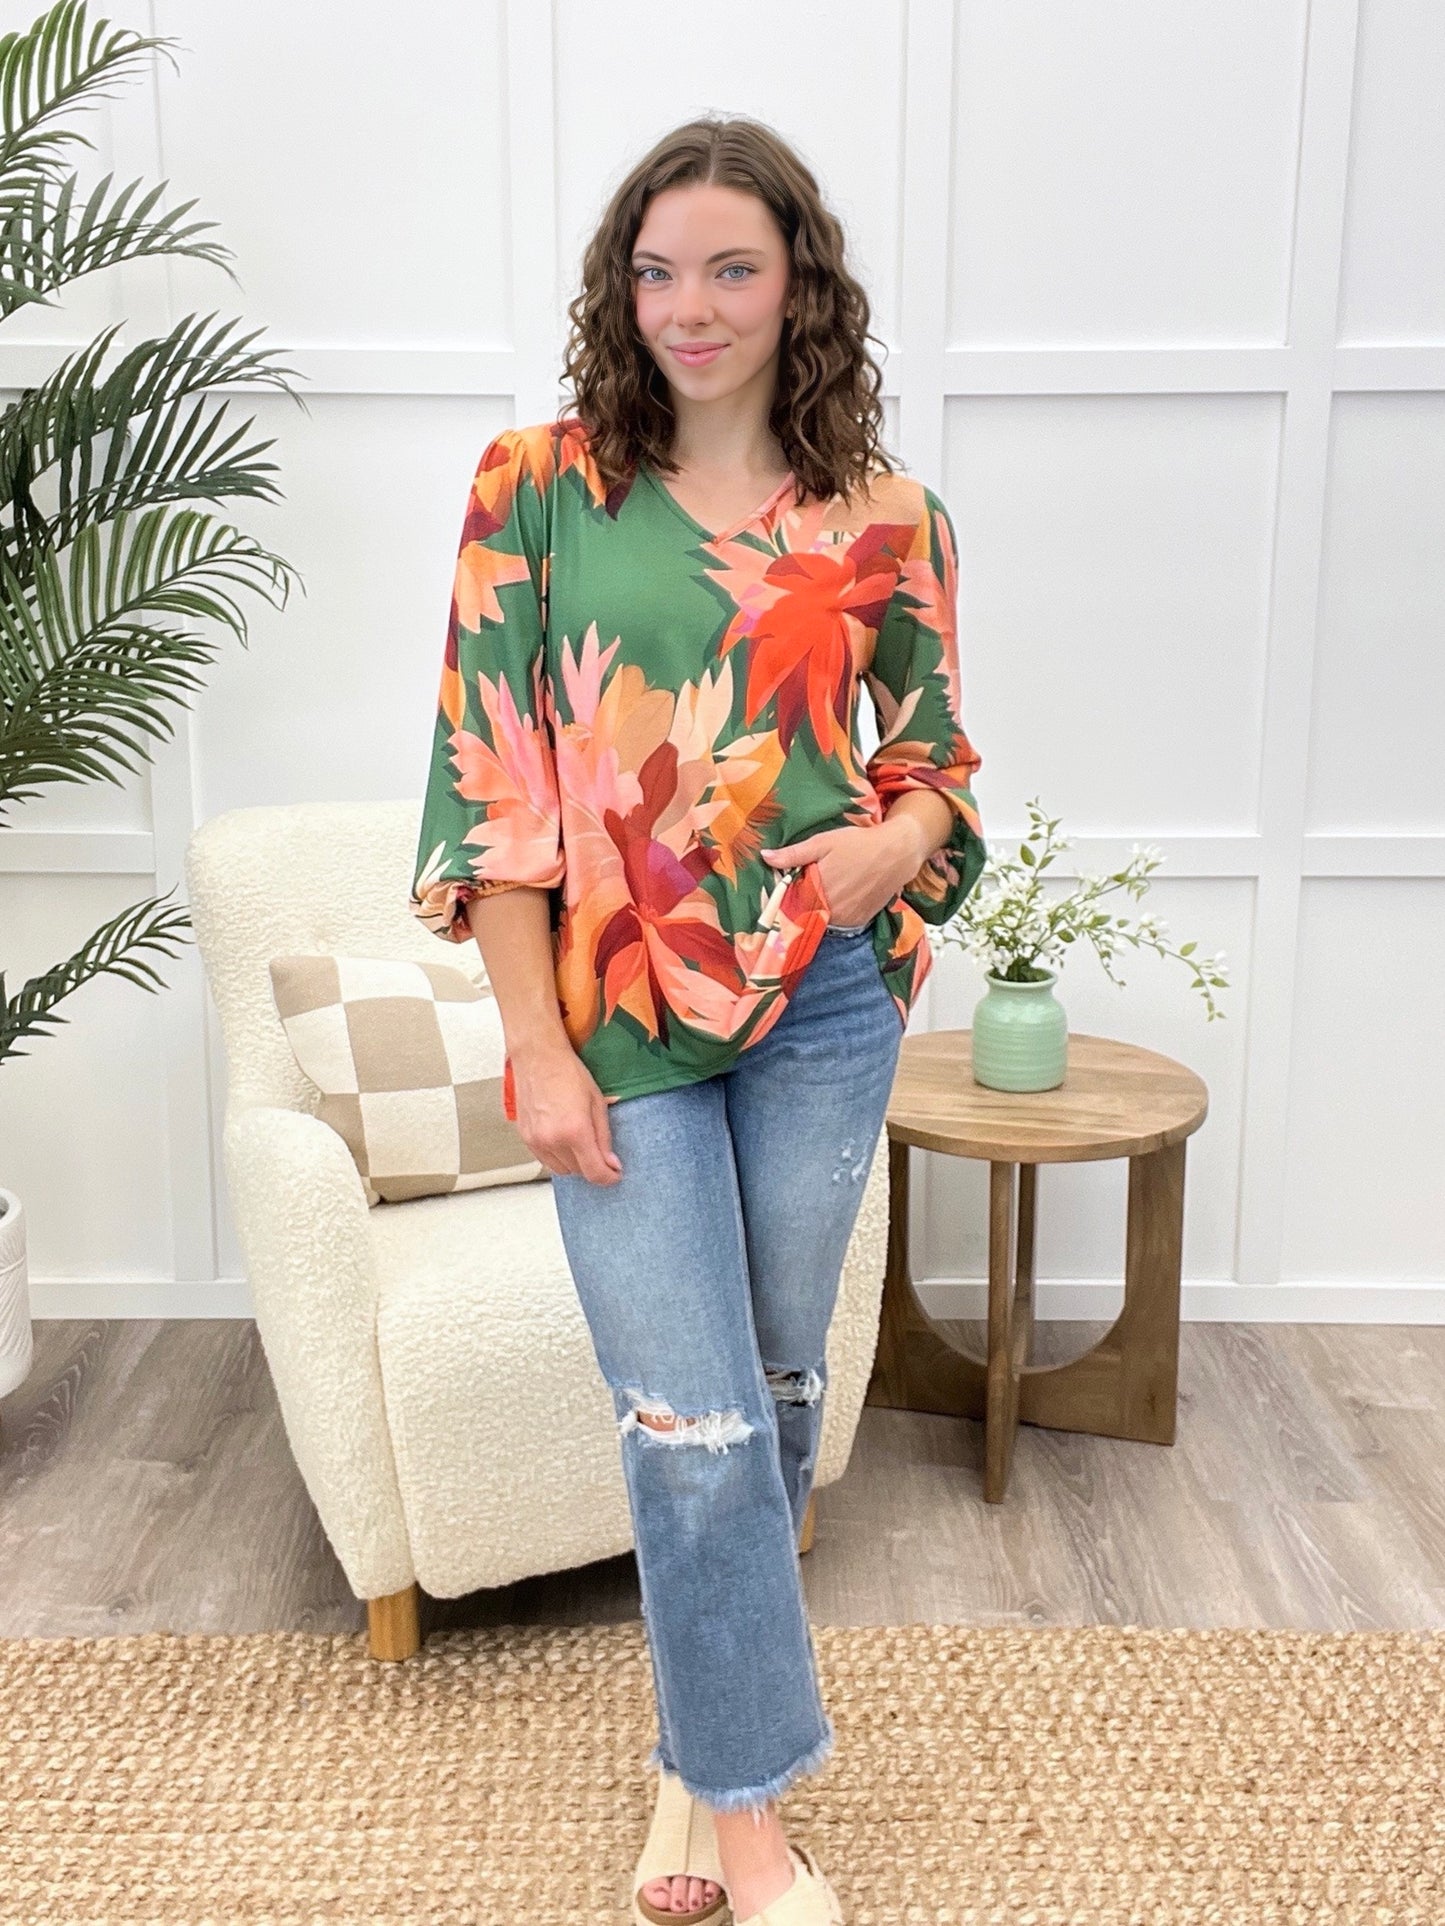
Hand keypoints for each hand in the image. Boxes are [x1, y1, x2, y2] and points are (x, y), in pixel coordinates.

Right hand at [507, 1035, 622, 1184]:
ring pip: (561, 1170)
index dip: (609, 1177)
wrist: (538, 1057)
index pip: (594, 1172)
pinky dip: (557, 1156)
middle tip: (599, 1150)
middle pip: (578, 1172)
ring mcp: (536, 1140)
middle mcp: (552, 1139)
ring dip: (574, 1163)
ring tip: (579, 1141)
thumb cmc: (567, 1072)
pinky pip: (545, 1160)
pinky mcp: (525, 1137)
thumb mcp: (597, 1103)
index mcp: (575, 1130)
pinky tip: (563, 1138)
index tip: (614, 1174)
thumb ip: (604, 1137)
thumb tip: (611, 1162)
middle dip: (592, 1165)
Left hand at [762, 817, 933, 925]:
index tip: (781, 893)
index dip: (785, 899)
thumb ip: (793, 853)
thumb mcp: (823, 842)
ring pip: (822, 920)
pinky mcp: (860, 921)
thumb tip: (765, 857)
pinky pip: (839, 923)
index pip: (789, 905)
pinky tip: (840, 896)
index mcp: (817, 890)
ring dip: (818, 910)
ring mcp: (847, 918)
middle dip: (801, 904)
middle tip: (807, 886)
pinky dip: (835, 914)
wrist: (897, 853)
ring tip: (826, 889)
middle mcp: (831, 910)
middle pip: (806, 913)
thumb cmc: (858, 843)